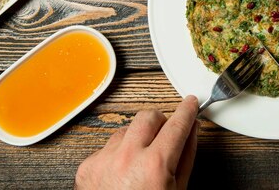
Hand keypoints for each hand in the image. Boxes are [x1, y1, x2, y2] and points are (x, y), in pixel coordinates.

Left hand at [75, 95, 198, 189]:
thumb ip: (186, 156)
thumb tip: (191, 131)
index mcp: (155, 165)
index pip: (177, 123)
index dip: (187, 110)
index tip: (190, 103)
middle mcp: (127, 157)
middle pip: (148, 116)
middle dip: (160, 121)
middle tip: (166, 134)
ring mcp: (103, 160)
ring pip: (126, 129)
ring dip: (138, 138)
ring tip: (142, 162)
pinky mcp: (87, 166)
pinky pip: (107, 147)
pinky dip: (118, 154)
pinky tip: (123, 174)